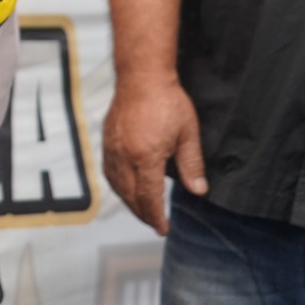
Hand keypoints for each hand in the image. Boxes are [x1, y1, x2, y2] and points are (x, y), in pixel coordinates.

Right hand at [104, 72, 206, 234]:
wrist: (141, 76)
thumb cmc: (166, 100)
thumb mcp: (188, 134)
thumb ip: (192, 165)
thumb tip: (198, 190)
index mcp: (145, 157)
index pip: (149, 197)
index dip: (156, 216)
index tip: (163, 229)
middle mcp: (124, 156)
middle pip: (130, 195)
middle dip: (142, 213)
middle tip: (154, 223)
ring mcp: (112, 148)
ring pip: (116, 185)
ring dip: (129, 202)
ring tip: (141, 209)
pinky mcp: (107, 140)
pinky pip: (109, 171)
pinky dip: (118, 185)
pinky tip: (126, 187)